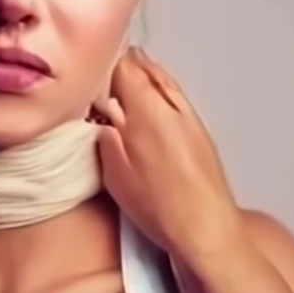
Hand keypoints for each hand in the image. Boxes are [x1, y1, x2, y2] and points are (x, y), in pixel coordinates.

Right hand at [95, 47, 242, 261]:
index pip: (124, 66)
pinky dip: (157, 91)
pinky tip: (147, 106)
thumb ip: (105, 139)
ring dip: (140, 77)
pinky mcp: (199, 129)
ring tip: (120, 86)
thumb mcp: (116, 175)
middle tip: (98, 78)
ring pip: (161, 79)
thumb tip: (100, 119)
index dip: (102, 64)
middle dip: (120, 67)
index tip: (86, 74)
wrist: (207, 227)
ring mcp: (189, 115)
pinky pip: (174, 95)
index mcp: (147, 110)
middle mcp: (171, 105)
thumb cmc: (159, 206)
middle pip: (144, 67)